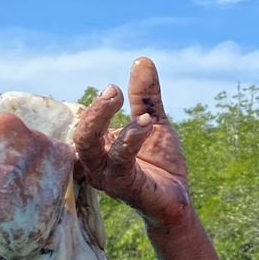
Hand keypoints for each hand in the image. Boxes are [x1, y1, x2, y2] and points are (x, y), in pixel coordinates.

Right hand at [73, 58, 192, 227]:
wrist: (178, 200)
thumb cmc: (160, 163)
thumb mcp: (153, 122)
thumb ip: (145, 95)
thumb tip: (142, 59)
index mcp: (98, 145)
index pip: (83, 121)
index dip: (94, 105)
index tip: (114, 87)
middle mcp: (95, 161)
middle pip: (80, 135)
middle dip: (94, 111)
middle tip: (112, 89)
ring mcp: (106, 175)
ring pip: (90, 148)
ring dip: (104, 120)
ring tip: (124, 98)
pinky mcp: (123, 187)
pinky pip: (120, 162)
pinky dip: (130, 139)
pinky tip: (146, 124)